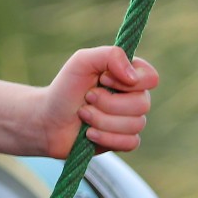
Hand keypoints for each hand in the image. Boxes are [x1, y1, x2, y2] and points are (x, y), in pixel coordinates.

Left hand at [40, 46, 158, 156]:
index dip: (129, 82)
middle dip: (108, 103)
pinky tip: (89, 133)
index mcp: (128, 75)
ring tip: (83, 115)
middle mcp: (133, 97)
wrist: (46, 120)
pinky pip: (130, 142)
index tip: (102, 79)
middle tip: (86, 98)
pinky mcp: (122, 141)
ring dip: (101, 120)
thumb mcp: (82, 61)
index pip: (151, 78)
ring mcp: (129, 120)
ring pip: (135, 125)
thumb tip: (132, 77)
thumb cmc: (65, 88)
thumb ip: (109, 55)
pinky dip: (106, 138)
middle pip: (143, 104)